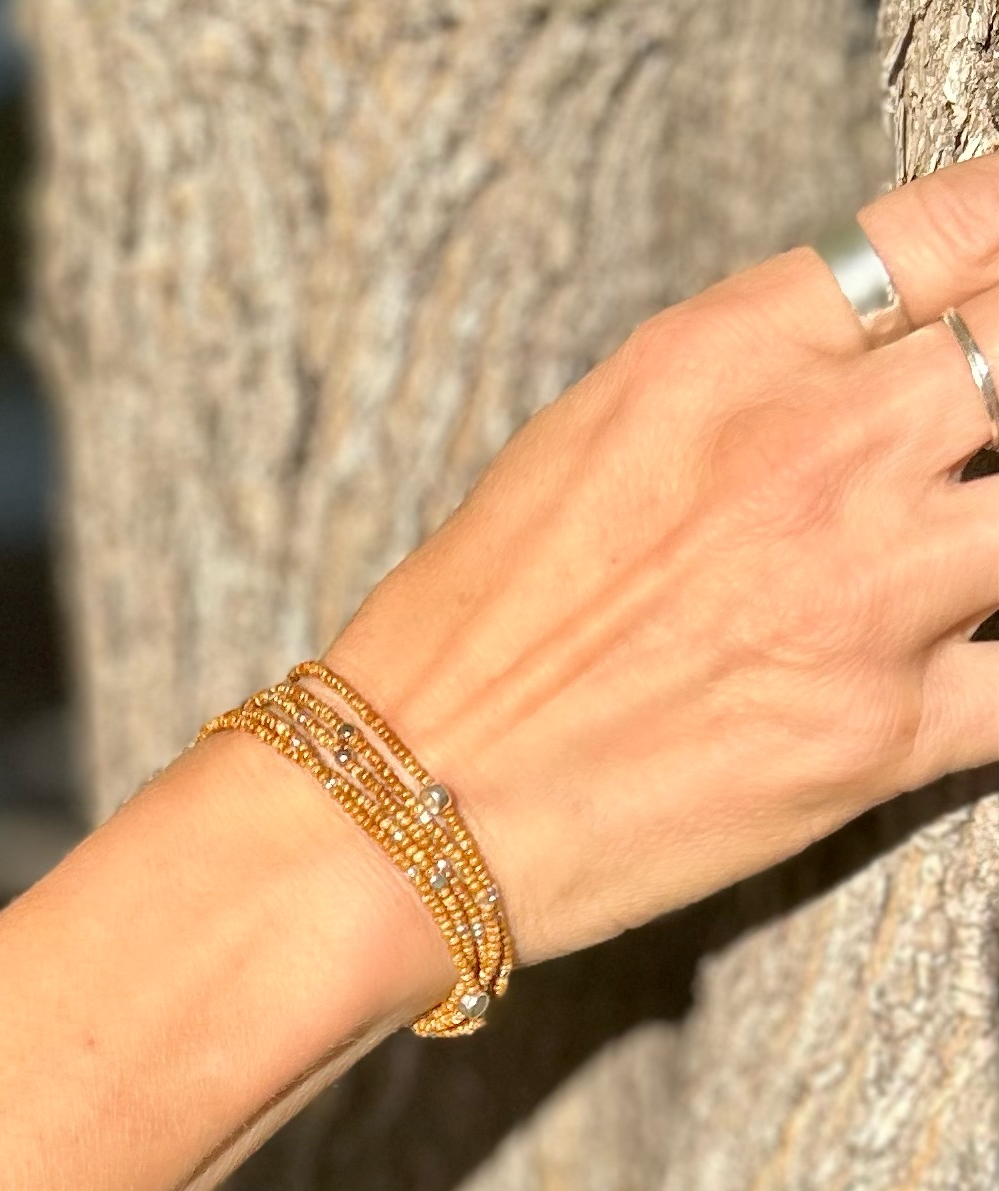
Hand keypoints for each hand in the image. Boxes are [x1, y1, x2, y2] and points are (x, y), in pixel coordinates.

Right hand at [325, 154, 998, 966]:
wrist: (411, 795)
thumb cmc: (470, 628)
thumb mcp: (586, 442)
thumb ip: (734, 390)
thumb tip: (848, 381)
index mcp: (718, 358)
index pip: (946, 233)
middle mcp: (810, 452)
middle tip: (988, 431)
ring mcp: (863, 592)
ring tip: (961, 553)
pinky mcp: (882, 737)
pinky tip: (972, 662)